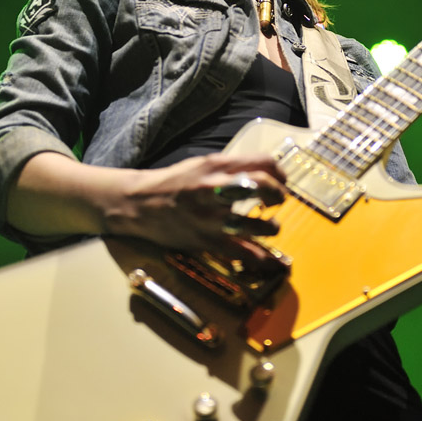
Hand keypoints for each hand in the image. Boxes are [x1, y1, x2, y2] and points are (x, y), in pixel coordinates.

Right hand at [111, 152, 286, 252]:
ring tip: (271, 226)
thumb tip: (267, 172)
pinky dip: (260, 258)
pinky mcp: (206, 242)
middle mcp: (214, 189)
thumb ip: (233, 168)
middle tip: (278, 201)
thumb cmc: (176, 183)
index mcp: (216, 166)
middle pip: (261, 185)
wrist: (140, 204)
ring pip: (256, 224)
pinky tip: (267, 258)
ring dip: (272, 227)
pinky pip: (242, 253)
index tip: (282, 180)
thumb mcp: (203, 165)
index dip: (279, 172)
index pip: (262, 163)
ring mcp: (211, 218)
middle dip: (279, 194)